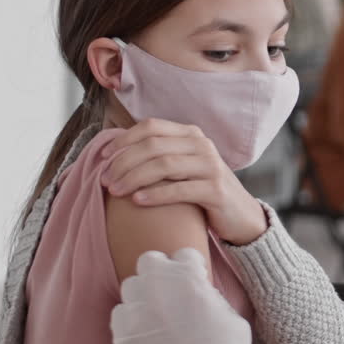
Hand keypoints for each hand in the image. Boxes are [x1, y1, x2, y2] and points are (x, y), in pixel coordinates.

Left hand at [101, 119, 267, 245]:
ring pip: (163, 165)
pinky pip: (179, 189)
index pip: (151, 127)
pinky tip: (137, 202)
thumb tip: (114, 153)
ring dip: (133, 178)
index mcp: (192, 134)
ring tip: (115, 191)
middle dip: (123, 162)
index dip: (123, 139)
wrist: (241, 216)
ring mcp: (211, 167)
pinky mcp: (216, 191)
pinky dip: (154, 194)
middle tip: (104, 180)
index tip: (103, 157)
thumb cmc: (203, 191)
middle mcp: (203, 146)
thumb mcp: (184, 167)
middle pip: (153, 145)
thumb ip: (160, 156)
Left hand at [110, 248, 253, 343]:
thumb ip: (210, 298)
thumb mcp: (232, 318)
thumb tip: (200, 295)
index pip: (184, 254)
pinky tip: (148, 335)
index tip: (196, 279)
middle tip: (173, 291)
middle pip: (149, 261)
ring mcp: (135, 313)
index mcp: (187, 279)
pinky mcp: (121, 338)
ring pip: (130, 287)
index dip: (192, 267)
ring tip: (158, 314)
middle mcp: (156, 289)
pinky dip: (132, 321)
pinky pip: (120, 316)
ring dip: (144, 295)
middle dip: (161, 272)